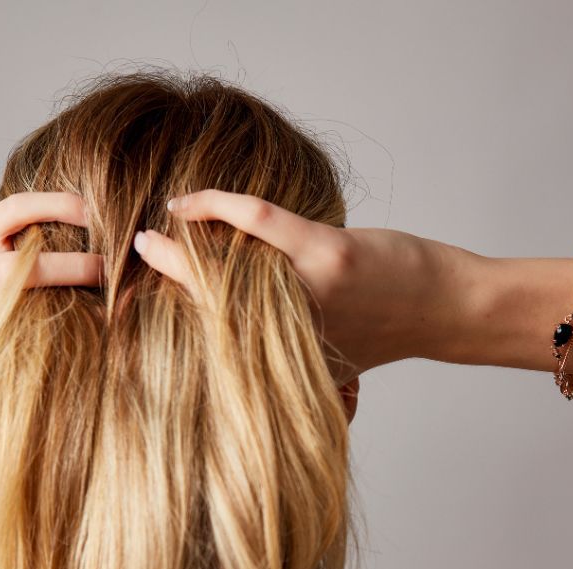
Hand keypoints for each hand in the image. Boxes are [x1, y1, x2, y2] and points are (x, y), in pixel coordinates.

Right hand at [0, 192, 104, 359]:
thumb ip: (33, 230)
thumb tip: (108, 229)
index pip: (17, 210)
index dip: (58, 206)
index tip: (95, 211)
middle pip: (25, 270)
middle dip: (75, 269)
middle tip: (110, 268)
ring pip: (26, 317)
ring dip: (72, 315)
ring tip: (109, 312)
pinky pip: (22, 350)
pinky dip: (56, 348)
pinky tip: (87, 345)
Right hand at [134, 188, 471, 398]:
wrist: (449, 310)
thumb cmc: (389, 326)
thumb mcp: (334, 357)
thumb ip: (293, 353)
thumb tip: (261, 349)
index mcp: (281, 362)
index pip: (208, 344)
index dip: (158, 328)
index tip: (123, 312)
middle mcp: (286, 337)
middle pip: (201, 304)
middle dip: (157, 280)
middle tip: (131, 255)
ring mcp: (306, 292)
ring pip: (221, 260)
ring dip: (182, 238)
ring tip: (161, 224)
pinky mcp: (326, 256)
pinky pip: (257, 219)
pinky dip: (219, 204)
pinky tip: (191, 202)